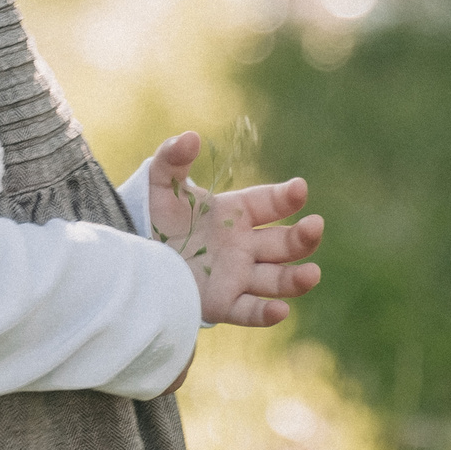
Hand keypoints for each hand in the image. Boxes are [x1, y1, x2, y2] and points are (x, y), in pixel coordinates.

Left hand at [143, 130, 325, 326]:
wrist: (135, 256)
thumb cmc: (154, 217)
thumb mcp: (160, 184)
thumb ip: (173, 158)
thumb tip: (191, 136)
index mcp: (237, 213)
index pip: (270, 203)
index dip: (286, 197)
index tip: (299, 189)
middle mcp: (244, 246)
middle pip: (284, 243)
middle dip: (303, 237)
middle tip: (315, 226)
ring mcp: (237, 276)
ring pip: (276, 279)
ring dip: (297, 278)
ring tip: (312, 273)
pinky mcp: (222, 304)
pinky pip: (250, 311)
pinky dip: (266, 313)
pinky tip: (280, 310)